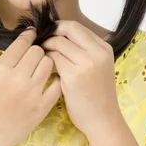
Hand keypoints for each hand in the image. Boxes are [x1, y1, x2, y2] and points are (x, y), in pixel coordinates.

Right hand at [0, 28, 61, 145]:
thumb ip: (7, 62)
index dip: (29, 36)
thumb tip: (25, 44)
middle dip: (37, 52)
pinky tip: (49, 82)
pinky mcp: (42, 107)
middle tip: (34, 59)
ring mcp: (32, 93)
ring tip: (41, 70)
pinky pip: (57, 85)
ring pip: (49, 64)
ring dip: (46, 64)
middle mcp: (17, 78)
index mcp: (1, 68)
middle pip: (38, 51)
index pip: (22, 43)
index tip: (33, 33)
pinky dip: (54, 81)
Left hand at [40, 20, 120, 137]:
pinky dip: (46, 62)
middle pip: (67, 30)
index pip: (76, 26)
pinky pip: (53, 59)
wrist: (103, 120)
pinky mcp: (74, 76)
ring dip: (46, 48)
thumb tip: (58, 34)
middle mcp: (97, 52)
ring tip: (42, 57)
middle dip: (50, 34)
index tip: (49, 33)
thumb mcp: (98, 67)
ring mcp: (86, 63)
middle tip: (40, 42)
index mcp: (104, 48)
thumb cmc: (97, 95)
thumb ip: (85, 50)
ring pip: (58, 43)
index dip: (59, 27)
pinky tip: (46, 70)